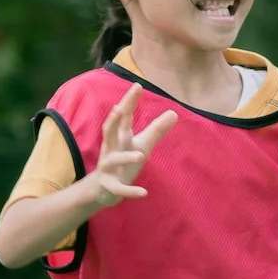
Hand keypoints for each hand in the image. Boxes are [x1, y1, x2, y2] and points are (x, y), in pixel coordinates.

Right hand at [84, 83, 176, 208]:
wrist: (104, 190)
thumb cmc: (124, 161)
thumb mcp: (142, 144)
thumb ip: (156, 130)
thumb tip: (174, 112)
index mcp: (120, 137)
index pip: (124, 117)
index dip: (129, 102)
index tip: (136, 85)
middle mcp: (111, 149)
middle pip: (109, 132)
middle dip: (113, 121)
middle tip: (119, 109)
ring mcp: (108, 167)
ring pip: (113, 160)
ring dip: (125, 157)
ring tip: (140, 155)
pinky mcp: (110, 185)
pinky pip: (118, 188)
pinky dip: (129, 191)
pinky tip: (143, 192)